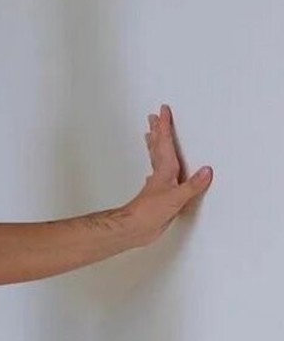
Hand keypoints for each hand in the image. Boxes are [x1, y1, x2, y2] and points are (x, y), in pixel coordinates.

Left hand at [124, 104, 212, 246]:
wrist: (134, 229)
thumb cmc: (149, 213)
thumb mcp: (176, 198)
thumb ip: (192, 185)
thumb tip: (206, 171)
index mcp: (165, 171)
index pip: (165, 143)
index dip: (164, 126)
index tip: (163, 111)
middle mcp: (160, 175)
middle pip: (157, 148)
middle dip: (156, 132)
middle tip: (152, 118)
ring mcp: (157, 185)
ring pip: (155, 160)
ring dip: (154, 147)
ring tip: (150, 136)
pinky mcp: (157, 197)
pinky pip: (158, 177)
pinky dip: (157, 170)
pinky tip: (154, 173)